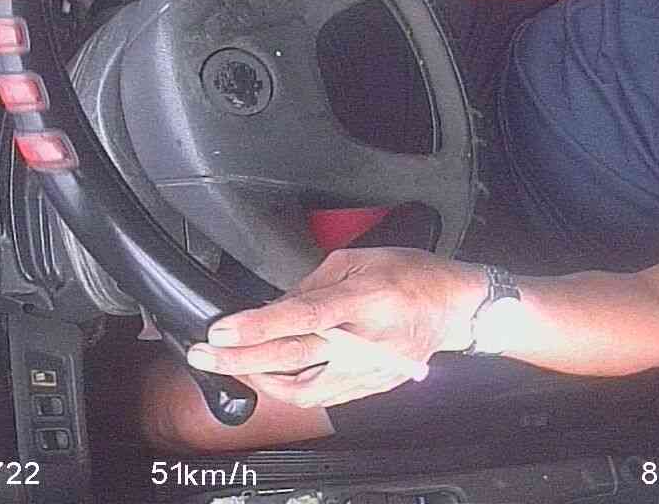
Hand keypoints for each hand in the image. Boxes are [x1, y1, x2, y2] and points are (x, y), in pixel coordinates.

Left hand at [186, 247, 487, 407]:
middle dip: (240, 359)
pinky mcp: (370, 387)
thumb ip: (311, 285)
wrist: (455, 308)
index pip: (302, 317)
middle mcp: (366, 340)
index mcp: (365, 299)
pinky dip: (288, 388)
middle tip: (203, 356)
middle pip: (293, 358)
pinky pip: (320, 397)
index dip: (258, 326)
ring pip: (302, 389)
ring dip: (260, 379)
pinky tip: (267, 376)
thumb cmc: (410, 275)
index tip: (221, 331)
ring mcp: (369, 370)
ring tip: (232, 364)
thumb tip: (272, 307)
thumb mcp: (358, 261)